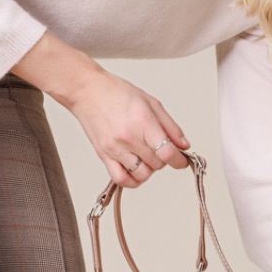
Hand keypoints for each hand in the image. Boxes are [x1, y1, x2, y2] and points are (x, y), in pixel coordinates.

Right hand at [65, 68, 191, 188]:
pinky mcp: (104, 156)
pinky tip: (136, 170)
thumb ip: (170, 126)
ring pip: (142, 174)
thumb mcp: (151, 103)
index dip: (179, 161)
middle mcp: (128, 138)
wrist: (87, 91)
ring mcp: (115, 149)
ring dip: (149, 169)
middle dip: (163, 159)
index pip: (167, 153)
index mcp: (142, 122)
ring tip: (146, 156)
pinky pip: (121, 180)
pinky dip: (132, 180)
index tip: (181, 161)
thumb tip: (184, 145)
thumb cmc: (116, 93)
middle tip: (159, 148)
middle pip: (157, 164)